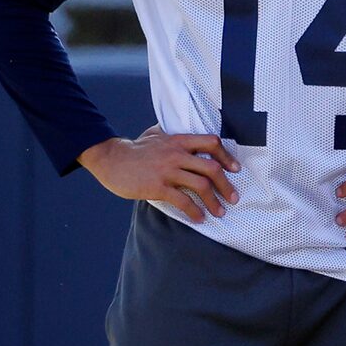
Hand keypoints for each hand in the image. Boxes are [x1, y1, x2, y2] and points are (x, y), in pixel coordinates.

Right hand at [80, 127, 239, 221]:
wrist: (110, 159)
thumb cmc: (134, 148)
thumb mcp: (155, 134)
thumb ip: (172, 133)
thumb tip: (182, 127)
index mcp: (179, 140)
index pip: (211, 143)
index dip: (226, 156)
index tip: (235, 169)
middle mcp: (176, 154)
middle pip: (212, 168)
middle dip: (227, 185)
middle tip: (234, 198)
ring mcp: (167, 171)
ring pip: (201, 185)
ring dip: (215, 201)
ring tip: (220, 212)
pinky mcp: (157, 187)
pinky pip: (183, 201)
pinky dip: (195, 211)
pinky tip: (199, 218)